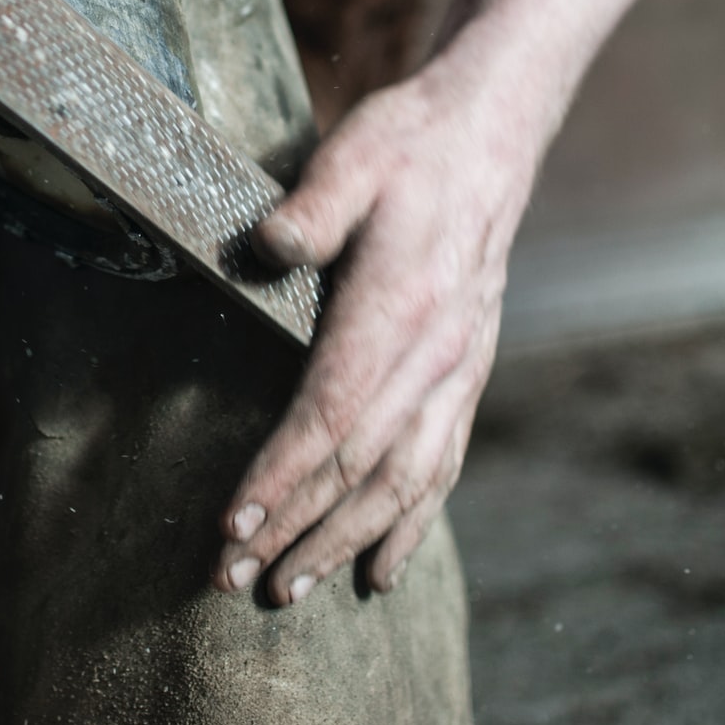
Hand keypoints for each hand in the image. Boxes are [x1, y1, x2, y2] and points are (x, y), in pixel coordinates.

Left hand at [214, 49, 541, 602]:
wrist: (492, 134)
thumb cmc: (408, 143)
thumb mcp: (352, 156)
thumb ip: (310, 207)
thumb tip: (263, 247)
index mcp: (402, 305)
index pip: (333, 413)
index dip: (282, 474)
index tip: (232, 523)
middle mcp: (439, 353)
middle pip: (362, 466)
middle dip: (297, 529)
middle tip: (234, 580)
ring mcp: (460, 370)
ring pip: (404, 482)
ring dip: (346, 542)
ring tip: (291, 590)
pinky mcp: (467, 374)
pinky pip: (441, 467)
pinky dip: (410, 527)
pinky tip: (379, 571)